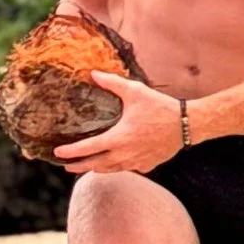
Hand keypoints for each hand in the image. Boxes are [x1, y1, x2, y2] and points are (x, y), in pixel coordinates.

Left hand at [55, 76, 188, 175]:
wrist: (186, 125)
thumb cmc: (160, 107)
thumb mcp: (135, 91)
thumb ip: (112, 83)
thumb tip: (92, 74)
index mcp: (118, 138)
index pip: (88, 148)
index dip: (70, 151)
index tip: (57, 153)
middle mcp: (125, 154)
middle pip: (95, 165)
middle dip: (79, 165)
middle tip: (66, 165)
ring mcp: (136, 162)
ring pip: (111, 170)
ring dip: (97, 168)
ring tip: (87, 167)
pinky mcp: (147, 165)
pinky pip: (128, 169)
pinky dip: (117, 167)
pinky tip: (115, 163)